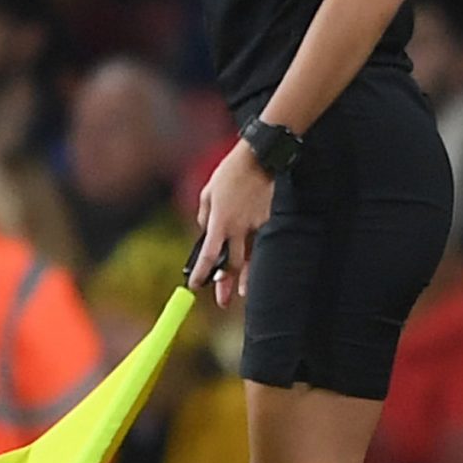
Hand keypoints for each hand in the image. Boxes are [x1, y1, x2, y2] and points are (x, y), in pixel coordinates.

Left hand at [191, 140, 273, 306]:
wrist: (259, 160)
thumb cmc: (229, 174)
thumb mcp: (207, 194)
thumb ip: (204, 218)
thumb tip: (205, 233)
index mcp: (220, 221)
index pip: (210, 256)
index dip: (202, 273)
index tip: (195, 286)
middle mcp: (239, 228)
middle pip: (234, 265)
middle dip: (227, 286)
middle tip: (222, 302)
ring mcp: (256, 226)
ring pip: (250, 257)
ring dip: (244, 278)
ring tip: (241, 293)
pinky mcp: (268, 221)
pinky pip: (257, 239)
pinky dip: (253, 249)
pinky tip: (252, 256)